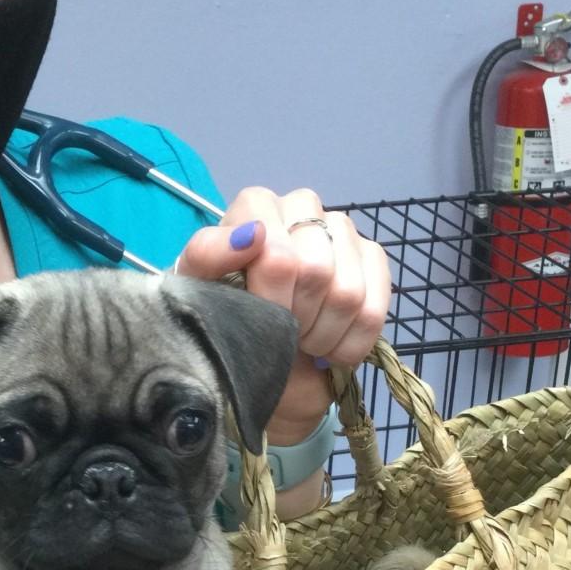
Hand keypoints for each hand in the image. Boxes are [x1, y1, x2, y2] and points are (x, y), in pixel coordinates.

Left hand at [173, 187, 391, 444]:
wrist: (254, 363)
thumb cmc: (220, 320)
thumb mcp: (196, 292)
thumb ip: (209, 256)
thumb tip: (253, 234)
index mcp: (256, 206)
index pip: (277, 254)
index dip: (269, 298)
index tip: (252, 316)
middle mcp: (303, 208)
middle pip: (315, 271)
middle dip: (294, 319)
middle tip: (276, 332)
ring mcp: (343, 232)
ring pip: (347, 292)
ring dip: (319, 335)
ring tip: (298, 339)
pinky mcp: (373, 261)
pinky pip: (374, 310)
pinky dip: (349, 344)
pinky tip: (327, 348)